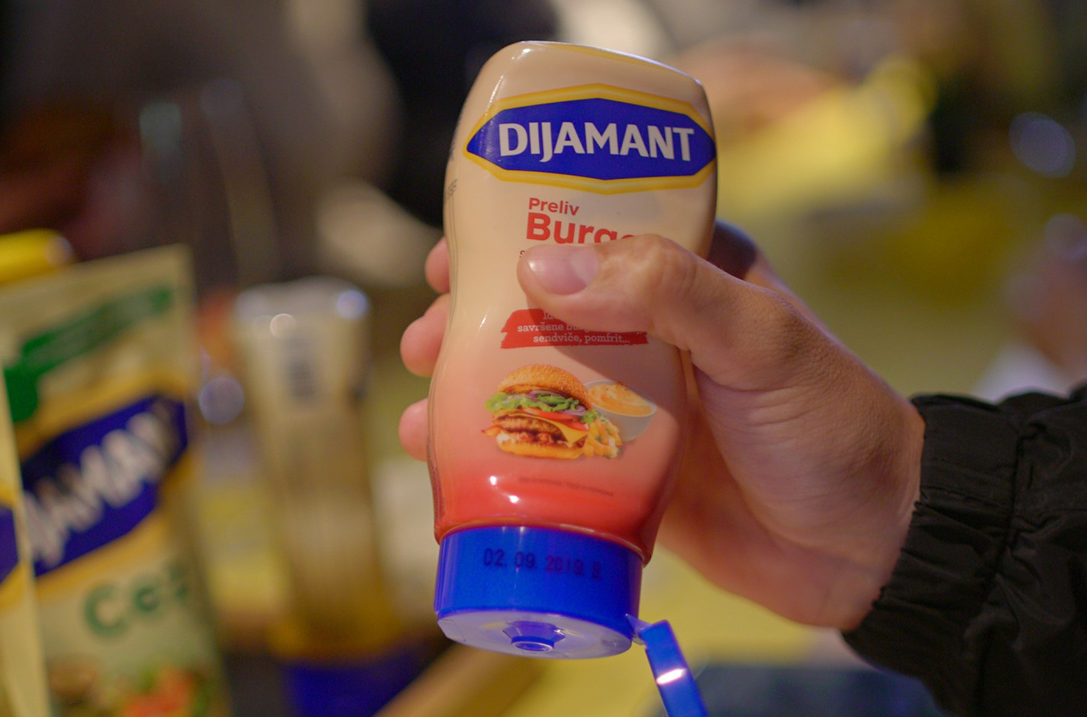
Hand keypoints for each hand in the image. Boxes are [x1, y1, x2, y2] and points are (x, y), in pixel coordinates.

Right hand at [399, 224, 923, 629]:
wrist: (870, 547)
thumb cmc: (829, 426)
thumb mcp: (759, 340)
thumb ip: (666, 292)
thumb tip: (543, 270)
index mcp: (689, 275)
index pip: (588, 231)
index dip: (513, 236)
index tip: (454, 256)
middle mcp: (654, 330)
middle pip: (541, 310)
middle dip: (473, 321)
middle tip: (426, 341)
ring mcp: (636, 400)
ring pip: (532, 379)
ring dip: (469, 389)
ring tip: (422, 411)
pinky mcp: (625, 466)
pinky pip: (546, 448)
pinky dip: (492, 452)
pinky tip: (448, 462)